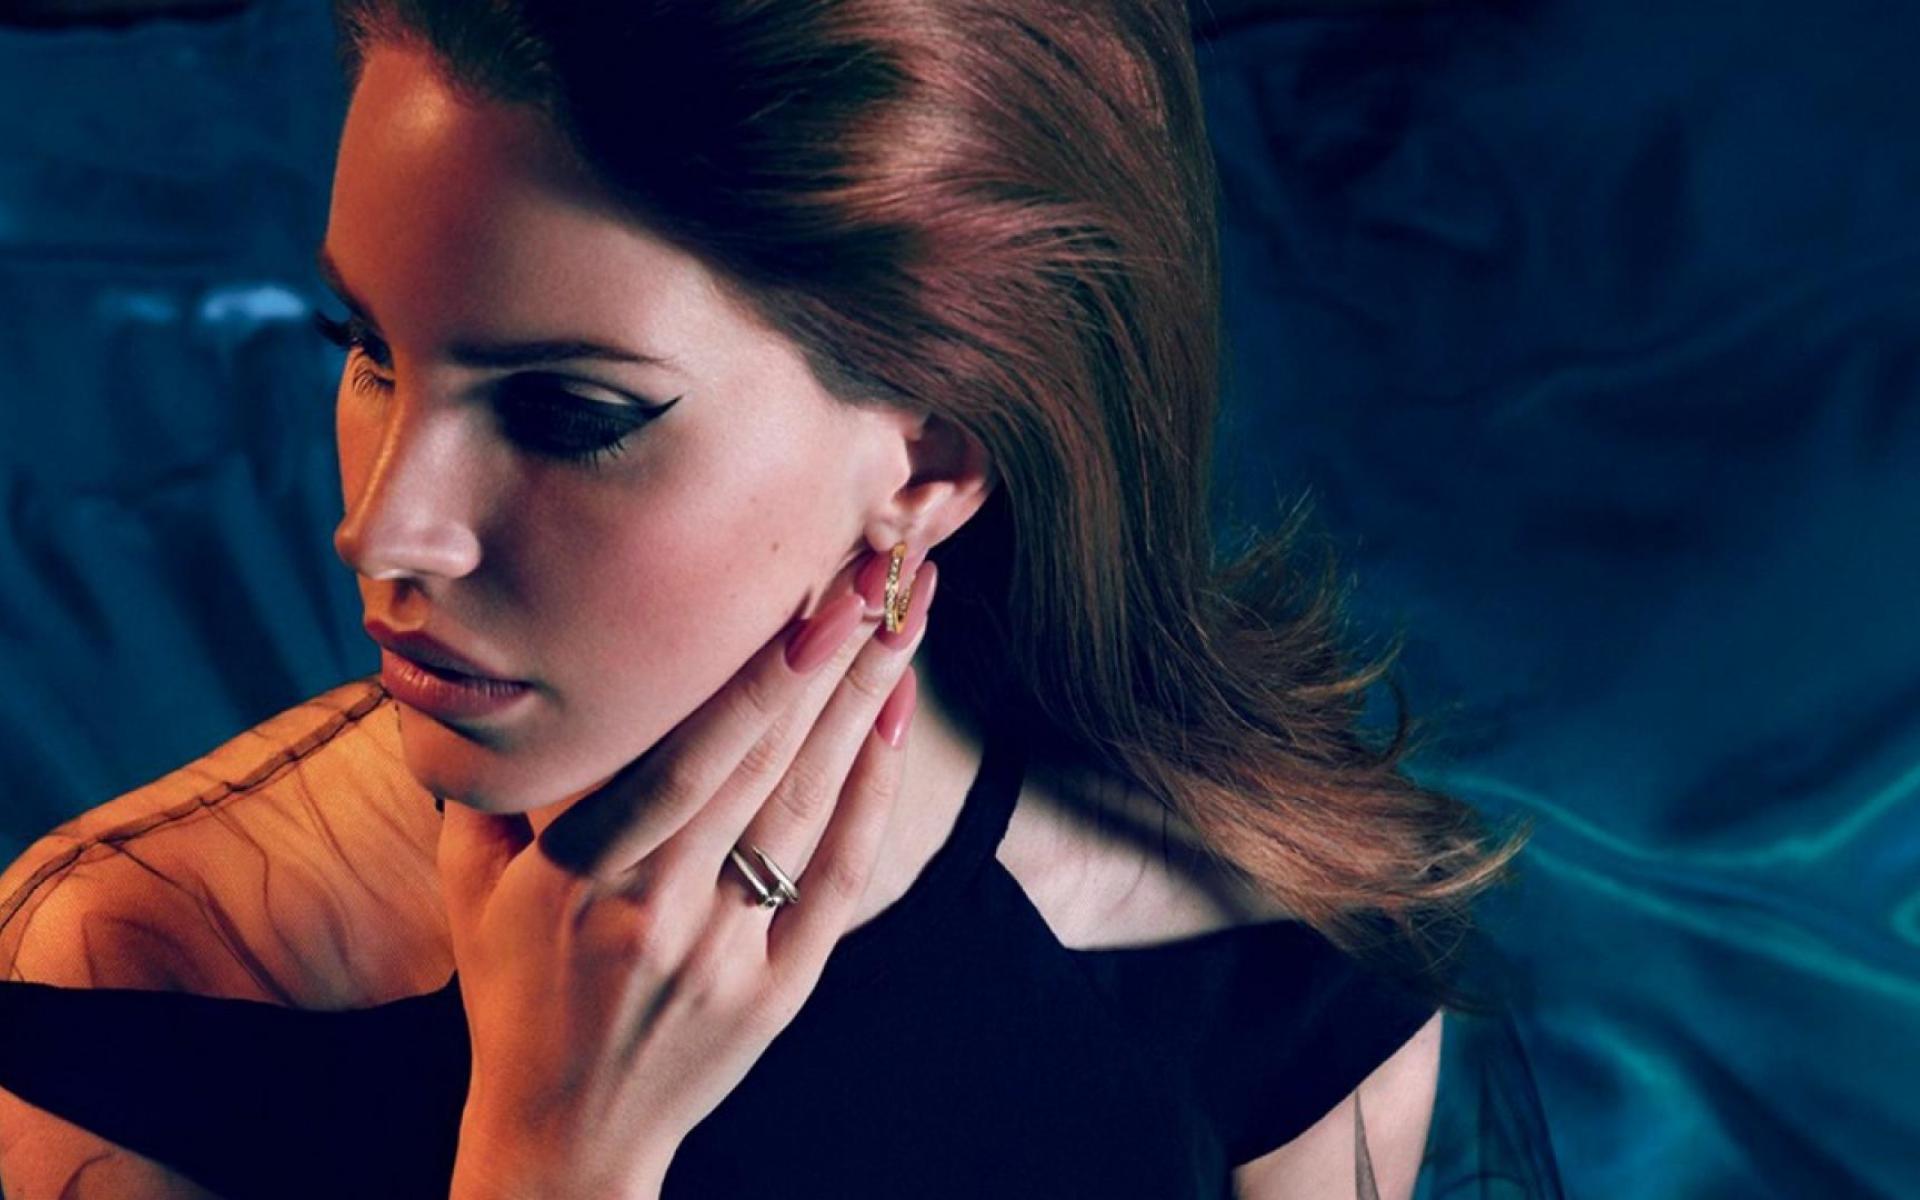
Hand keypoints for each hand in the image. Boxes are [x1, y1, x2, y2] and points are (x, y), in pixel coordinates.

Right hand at [438, 547, 936, 1199]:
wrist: (566, 1136)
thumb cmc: (514, 992)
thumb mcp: (472, 888)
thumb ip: (492, 783)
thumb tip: (498, 668)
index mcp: (574, 883)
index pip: (679, 764)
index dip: (751, 682)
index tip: (807, 599)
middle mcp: (658, 914)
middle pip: (762, 768)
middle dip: (831, 658)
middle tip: (884, 567)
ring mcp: (727, 954)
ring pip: (807, 808)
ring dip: (864, 705)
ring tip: (907, 617)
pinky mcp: (780, 988)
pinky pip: (836, 880)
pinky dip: (871, 798)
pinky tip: (894, 721)